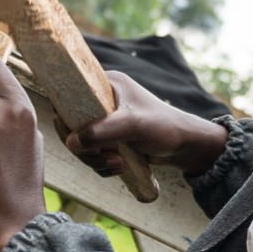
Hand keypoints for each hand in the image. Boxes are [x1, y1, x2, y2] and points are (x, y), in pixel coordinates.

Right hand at [59, 71, 228, 177]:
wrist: (185, 146)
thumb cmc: (163, 127)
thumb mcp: (132, 126)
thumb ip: (101, 132)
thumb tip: (71, 143)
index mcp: (105, 84)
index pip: (70, 95)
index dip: (67, 117)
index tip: (76, 137)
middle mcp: (101, 100)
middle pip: (71, 124)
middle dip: (84, 147)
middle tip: (102, 157)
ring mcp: (104, 120)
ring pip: (81, 143)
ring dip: (95, 160)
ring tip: (118, 164)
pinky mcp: (109, 138)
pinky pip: (92, 153)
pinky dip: (101, 164)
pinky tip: (119, 167)